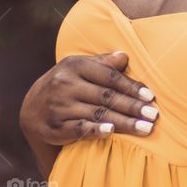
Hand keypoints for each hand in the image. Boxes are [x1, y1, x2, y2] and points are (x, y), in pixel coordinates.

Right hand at [19, 51, 158, 148]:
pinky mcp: (55, 127)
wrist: (32, 109)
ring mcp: (59, 106)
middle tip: (154, 115)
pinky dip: (95, 130)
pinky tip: (111, 131)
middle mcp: (65, 84)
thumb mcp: (79, 68)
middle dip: (132, 107)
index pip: (109, 76)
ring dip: (124, 122)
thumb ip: (102, 63)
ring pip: (97, 114)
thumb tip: (125, 56)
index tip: (150, 96)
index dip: (130, 86)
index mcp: (75, 66)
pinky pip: (79, 128)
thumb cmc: (66, 85)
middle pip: (106, 97)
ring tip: (145, 128)